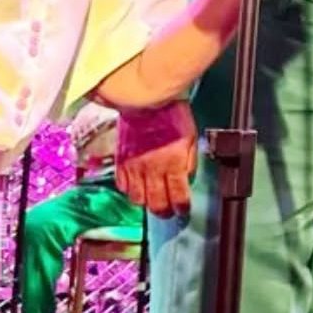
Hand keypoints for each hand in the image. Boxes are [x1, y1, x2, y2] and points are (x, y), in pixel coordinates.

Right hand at [115, 100, 197, 217]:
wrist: (147, 100)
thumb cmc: (172, 115)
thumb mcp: (191, 138)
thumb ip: (189, 162)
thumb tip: (187, 178)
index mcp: (173, 164)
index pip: (178, 197)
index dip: (182, 208)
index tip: (184, 210)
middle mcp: (152, 170)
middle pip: (157, 204)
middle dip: (165, 212)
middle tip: (169, 212)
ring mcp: (134, 167)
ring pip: (137, 199)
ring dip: (146, 204)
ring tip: (153, 201)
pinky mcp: (121, 162)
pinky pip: (122, 185)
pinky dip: (130, 191)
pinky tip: (137, 188)